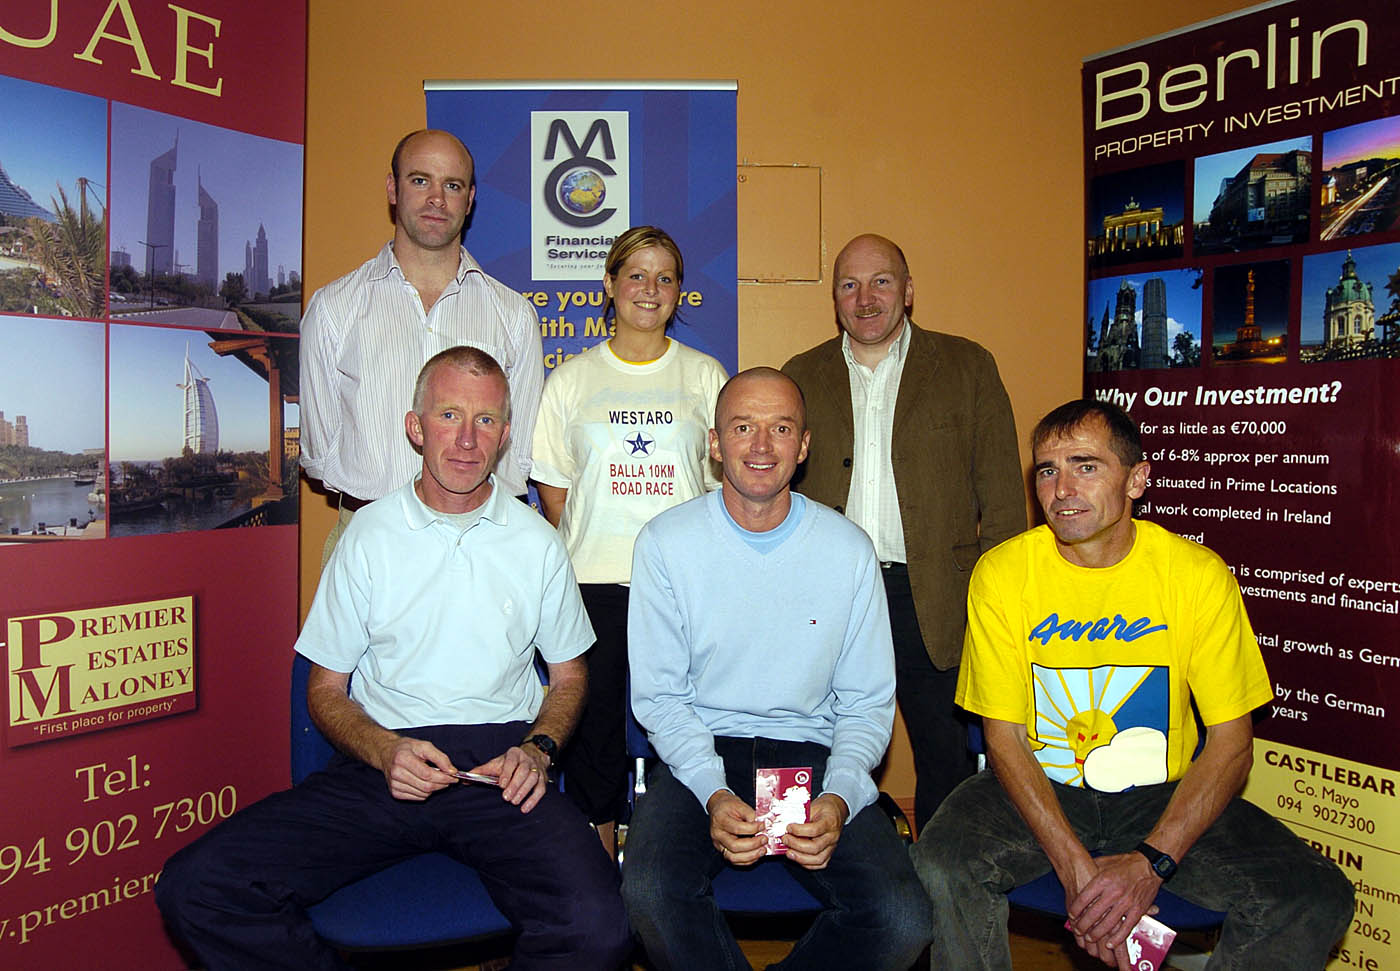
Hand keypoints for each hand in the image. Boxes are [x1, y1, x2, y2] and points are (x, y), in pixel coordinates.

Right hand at [378, 736, 457, 801]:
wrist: (387, 753)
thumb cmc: (406, 748)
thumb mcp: (424, 746)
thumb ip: (440, 757)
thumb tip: (451, 771)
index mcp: (403, 758)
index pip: (427, 774)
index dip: (443, 777)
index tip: (454, 776)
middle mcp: (396, 773)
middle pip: (426, 786)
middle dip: (442, 784)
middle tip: (449, 779)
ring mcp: (394, 785)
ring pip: (423, 794)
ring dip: (434, 788)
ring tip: (435, 778)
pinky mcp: (395, 792)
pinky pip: (417, 797)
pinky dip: (426, 792)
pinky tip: (424, 782)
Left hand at [472, 745, 549, 813]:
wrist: (532, 755)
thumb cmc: (510, 763)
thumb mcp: (496, 764)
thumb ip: (481, 771)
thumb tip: (465, 779)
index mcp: (514, 754)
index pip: (511, 761)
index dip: (507, 772)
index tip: (501, 784)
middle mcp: (527, 760)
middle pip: (523, 771)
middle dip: (515, 784)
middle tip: (506, 797)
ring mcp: (536, 769)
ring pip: (533, 779)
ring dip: (524, 791)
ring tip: (514, 802)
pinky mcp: (543, 779)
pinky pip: (541, 789)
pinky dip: (534, 799)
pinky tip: (525, 808)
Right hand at [707, 790, 764, 865]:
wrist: (718, 808)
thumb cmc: (729, 806)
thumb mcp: (739, 804)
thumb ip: (750, 814)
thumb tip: (762, 826)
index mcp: (720, 820)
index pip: (737, 828)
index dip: (753, 828)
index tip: (763, 825)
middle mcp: (717, 835)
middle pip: (734, 846)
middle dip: (753, 845)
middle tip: (764, 839)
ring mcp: (719, 845)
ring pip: (733, 858)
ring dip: (751, 856)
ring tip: (763, 850)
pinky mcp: (723, 851)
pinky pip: (735, 861)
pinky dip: (747, 860)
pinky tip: (757, 854)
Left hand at [781, 793, 847, 869]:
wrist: (836, 812)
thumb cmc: (824, 809)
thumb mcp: (814, 806)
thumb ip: (802, 815)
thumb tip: (785, 822)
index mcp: (829, 822)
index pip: (814, 830)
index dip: (799, 830)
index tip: (788, 827)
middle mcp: (832, 837)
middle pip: (815, 847)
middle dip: (796, 845)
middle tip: (785, 839)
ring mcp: (831, 847)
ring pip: (818, 859)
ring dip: (800, 858)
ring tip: (788, 852)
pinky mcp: (829, 854)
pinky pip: (819, 864)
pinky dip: (807, 864)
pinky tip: (797, 857)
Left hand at [1065, 852, 1161, 968]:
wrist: (1149, 865)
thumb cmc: (1125, 863)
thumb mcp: (1105, 862)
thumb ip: (1092, 870)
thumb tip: (1078, 876)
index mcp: (1103, 879)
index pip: (1084, 898)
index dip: (1076, 909)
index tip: (1071, 915)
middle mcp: (1114, 892)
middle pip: (1094, 913)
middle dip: (1084, 925)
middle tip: (1078, 930)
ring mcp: (1127, 902)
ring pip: (1109, 923)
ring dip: (1098, 934)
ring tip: (1090, 938)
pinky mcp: (1138, 910)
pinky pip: (1126, 927)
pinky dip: (1117, 938)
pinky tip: (1110, 944)